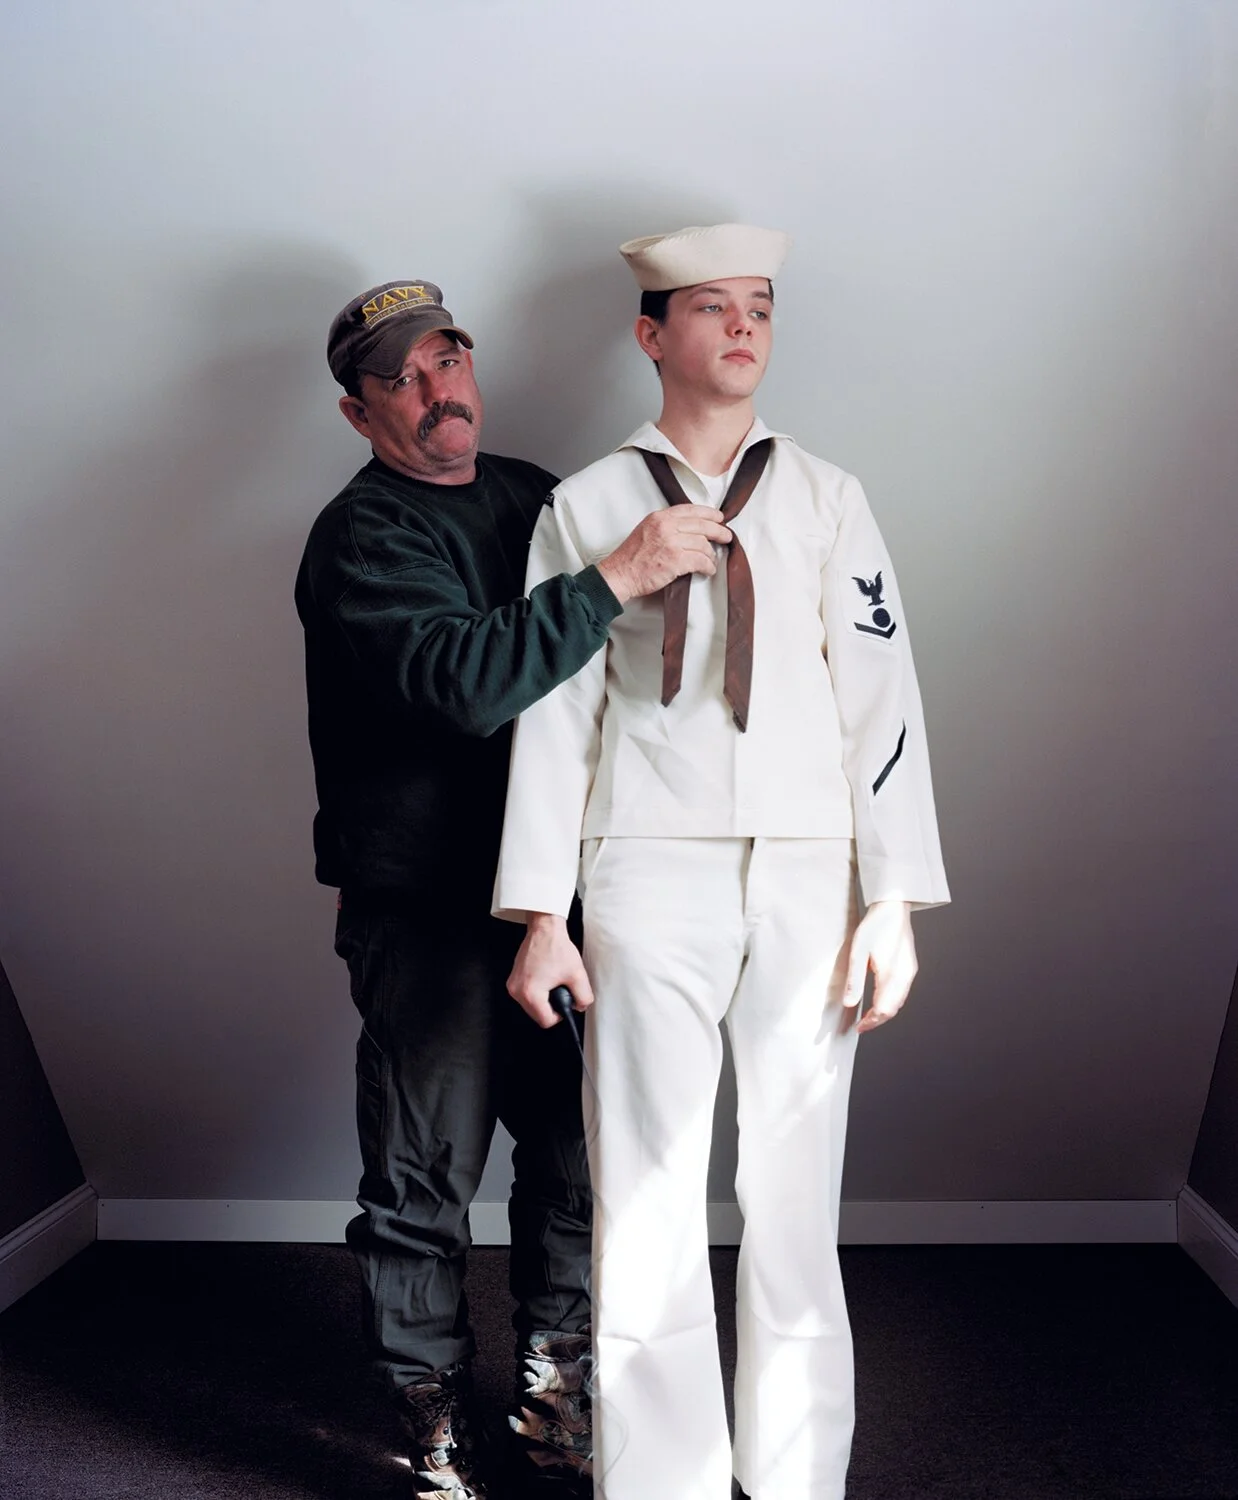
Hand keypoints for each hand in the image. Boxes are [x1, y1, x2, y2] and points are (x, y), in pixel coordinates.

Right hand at [508, 913, 594, 1028]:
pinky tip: (545, 978)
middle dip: (551, 1006)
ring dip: (543, 999)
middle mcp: (517, 991)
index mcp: (531, 993)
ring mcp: (513, 984)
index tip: (565, 1002)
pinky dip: (537, 990)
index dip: (560, 1014)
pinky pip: (526, 994)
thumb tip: (580, 1007)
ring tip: (553, 982)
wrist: (545, 929)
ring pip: (531, 1005)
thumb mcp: (577, 975)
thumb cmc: (556, 947)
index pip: (546, 1021)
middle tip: (560, 989)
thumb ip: (583, 997)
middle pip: (537, 1015)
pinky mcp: (513, 978)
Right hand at [596, 506, 732, 602]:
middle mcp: (666, 526)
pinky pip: (701, 560)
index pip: (690, 510)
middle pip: (701, 525)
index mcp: (659, 517)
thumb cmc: (631, 558)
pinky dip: (708, 566)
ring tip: (711, 560)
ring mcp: (671, 543)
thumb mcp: (646, 531)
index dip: (708, 513)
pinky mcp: (675, 560)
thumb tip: (689, 530)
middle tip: (726, 536)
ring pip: (703, 544)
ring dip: (710, 554)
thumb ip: (665, 526)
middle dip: (718, 531)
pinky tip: (708, 570)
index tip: (718, 518)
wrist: (619, 574)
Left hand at [843, 900, 917, 1032]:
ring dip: (885, 1012)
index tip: (859, 1028)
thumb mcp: (858, 952)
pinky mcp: (910, 967)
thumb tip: (850, 1003)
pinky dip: (891, 1002)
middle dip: (878, 1020)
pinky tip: (880, 1000)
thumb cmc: (875, 926)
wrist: (893, 908)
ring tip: (869, 1016)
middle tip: (862, 1026)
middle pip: (893, 1009)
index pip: (883, 1010)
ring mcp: (910, 972)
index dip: (871, 1022)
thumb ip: (854, 980)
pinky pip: (902, 992)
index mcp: (891, 975)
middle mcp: (904, 976)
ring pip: (899, 1002)